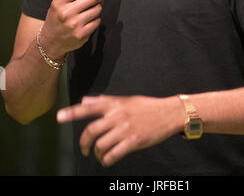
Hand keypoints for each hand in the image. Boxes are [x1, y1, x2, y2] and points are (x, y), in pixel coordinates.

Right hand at [40, 0, 103, 59]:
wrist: (50, 41)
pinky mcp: (82, 35)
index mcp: (60, 2)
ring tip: (89, 10)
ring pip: (97, 9)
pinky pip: (98, 22)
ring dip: (97, 8)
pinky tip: (87, 20)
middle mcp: (67, 13)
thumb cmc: (56, 17)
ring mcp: (75, 25)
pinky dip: (96, 19)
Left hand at [56, 94, 184, 166]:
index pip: (89, 107)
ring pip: (101, 144)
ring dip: (97, 153)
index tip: (59, 117)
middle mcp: (117, 115)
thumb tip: (85, 100)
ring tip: (99, 155)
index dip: (72, 112)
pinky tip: (107, 160)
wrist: (168, 113)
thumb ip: (104, 100)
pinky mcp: (133, 140)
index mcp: (114, 104)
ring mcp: (125, 128)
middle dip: (84, 143)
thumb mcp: (125, 100)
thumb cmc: (146, 106)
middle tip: (84, 149)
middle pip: (91, 130)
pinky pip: (113, 154)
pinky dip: (106, 160)